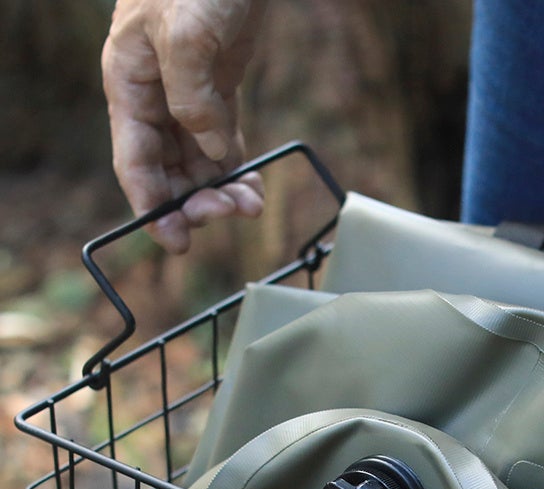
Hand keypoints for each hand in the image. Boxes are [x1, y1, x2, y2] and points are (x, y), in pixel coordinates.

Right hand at [102, 0, 268, 252]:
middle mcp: (154, 97)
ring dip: (220, 192)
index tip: (176, 241)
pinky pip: (222, 146)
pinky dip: (236, 172)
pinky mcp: (219, 92)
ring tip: (250, 206)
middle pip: (168, 172)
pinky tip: (252, 188)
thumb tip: (209, 152)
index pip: (135, 162)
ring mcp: (187, 97)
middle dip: (195, 201)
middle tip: (228, 214)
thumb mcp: (187, 31)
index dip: (153, 207)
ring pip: (197, 164)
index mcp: (130, 83)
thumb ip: (192, 96)